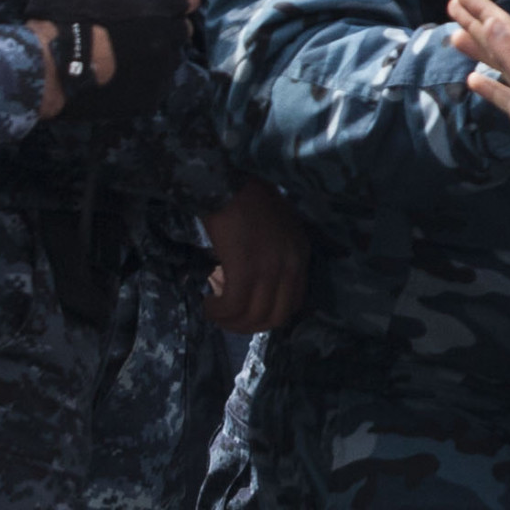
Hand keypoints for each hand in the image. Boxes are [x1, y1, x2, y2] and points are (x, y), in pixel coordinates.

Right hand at [21, 0, 199, 123]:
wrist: (40, 75)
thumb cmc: (54, 20)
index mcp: (154, 6)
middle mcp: (166, 39)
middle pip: (180, 27)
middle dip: (163, 22)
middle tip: (133, 23)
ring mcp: (160, 73)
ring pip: (170, 57)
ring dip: (154, 50)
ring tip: (122, 49)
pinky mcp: (149, 100)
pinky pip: (156, 83)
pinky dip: (143, 77)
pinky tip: (117, 71)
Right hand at [199, 175, 306, 332]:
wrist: (225, 183)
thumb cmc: (245, 200)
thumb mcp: (277, 227)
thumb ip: (276, 254)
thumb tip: (257, 285)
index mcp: (301, 253)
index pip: (294, 303)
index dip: (268, 314)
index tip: (246, 312)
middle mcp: (291, 264)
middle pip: (276, 317)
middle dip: (250, 326)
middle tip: (228, 319)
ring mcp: (270, 268)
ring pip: (254, 316)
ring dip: (231, 321)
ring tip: (214, 312)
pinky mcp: (245, 269)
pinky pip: (233, 305)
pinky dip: (219, 312)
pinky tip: (208, 304)